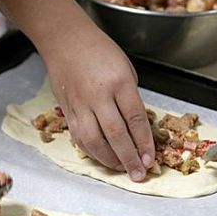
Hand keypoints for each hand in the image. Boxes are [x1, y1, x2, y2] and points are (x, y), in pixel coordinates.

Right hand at [0, 0, 154, 180]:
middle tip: (138, 174)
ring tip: (121, 169)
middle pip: (116, 134)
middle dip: (129, 158)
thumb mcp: (125, 69)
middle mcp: (98, 95)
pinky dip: (92, 151)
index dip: (144, 143)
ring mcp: (80, 104)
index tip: (150, 159)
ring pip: (94, 140)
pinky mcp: (67, 110)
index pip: (135, 118)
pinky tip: (102, 158)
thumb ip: (130, 99)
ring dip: (109, 159)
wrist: (66, 41)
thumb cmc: (100, 51)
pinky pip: (79, 137)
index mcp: (119, 81)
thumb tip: (135, 129)